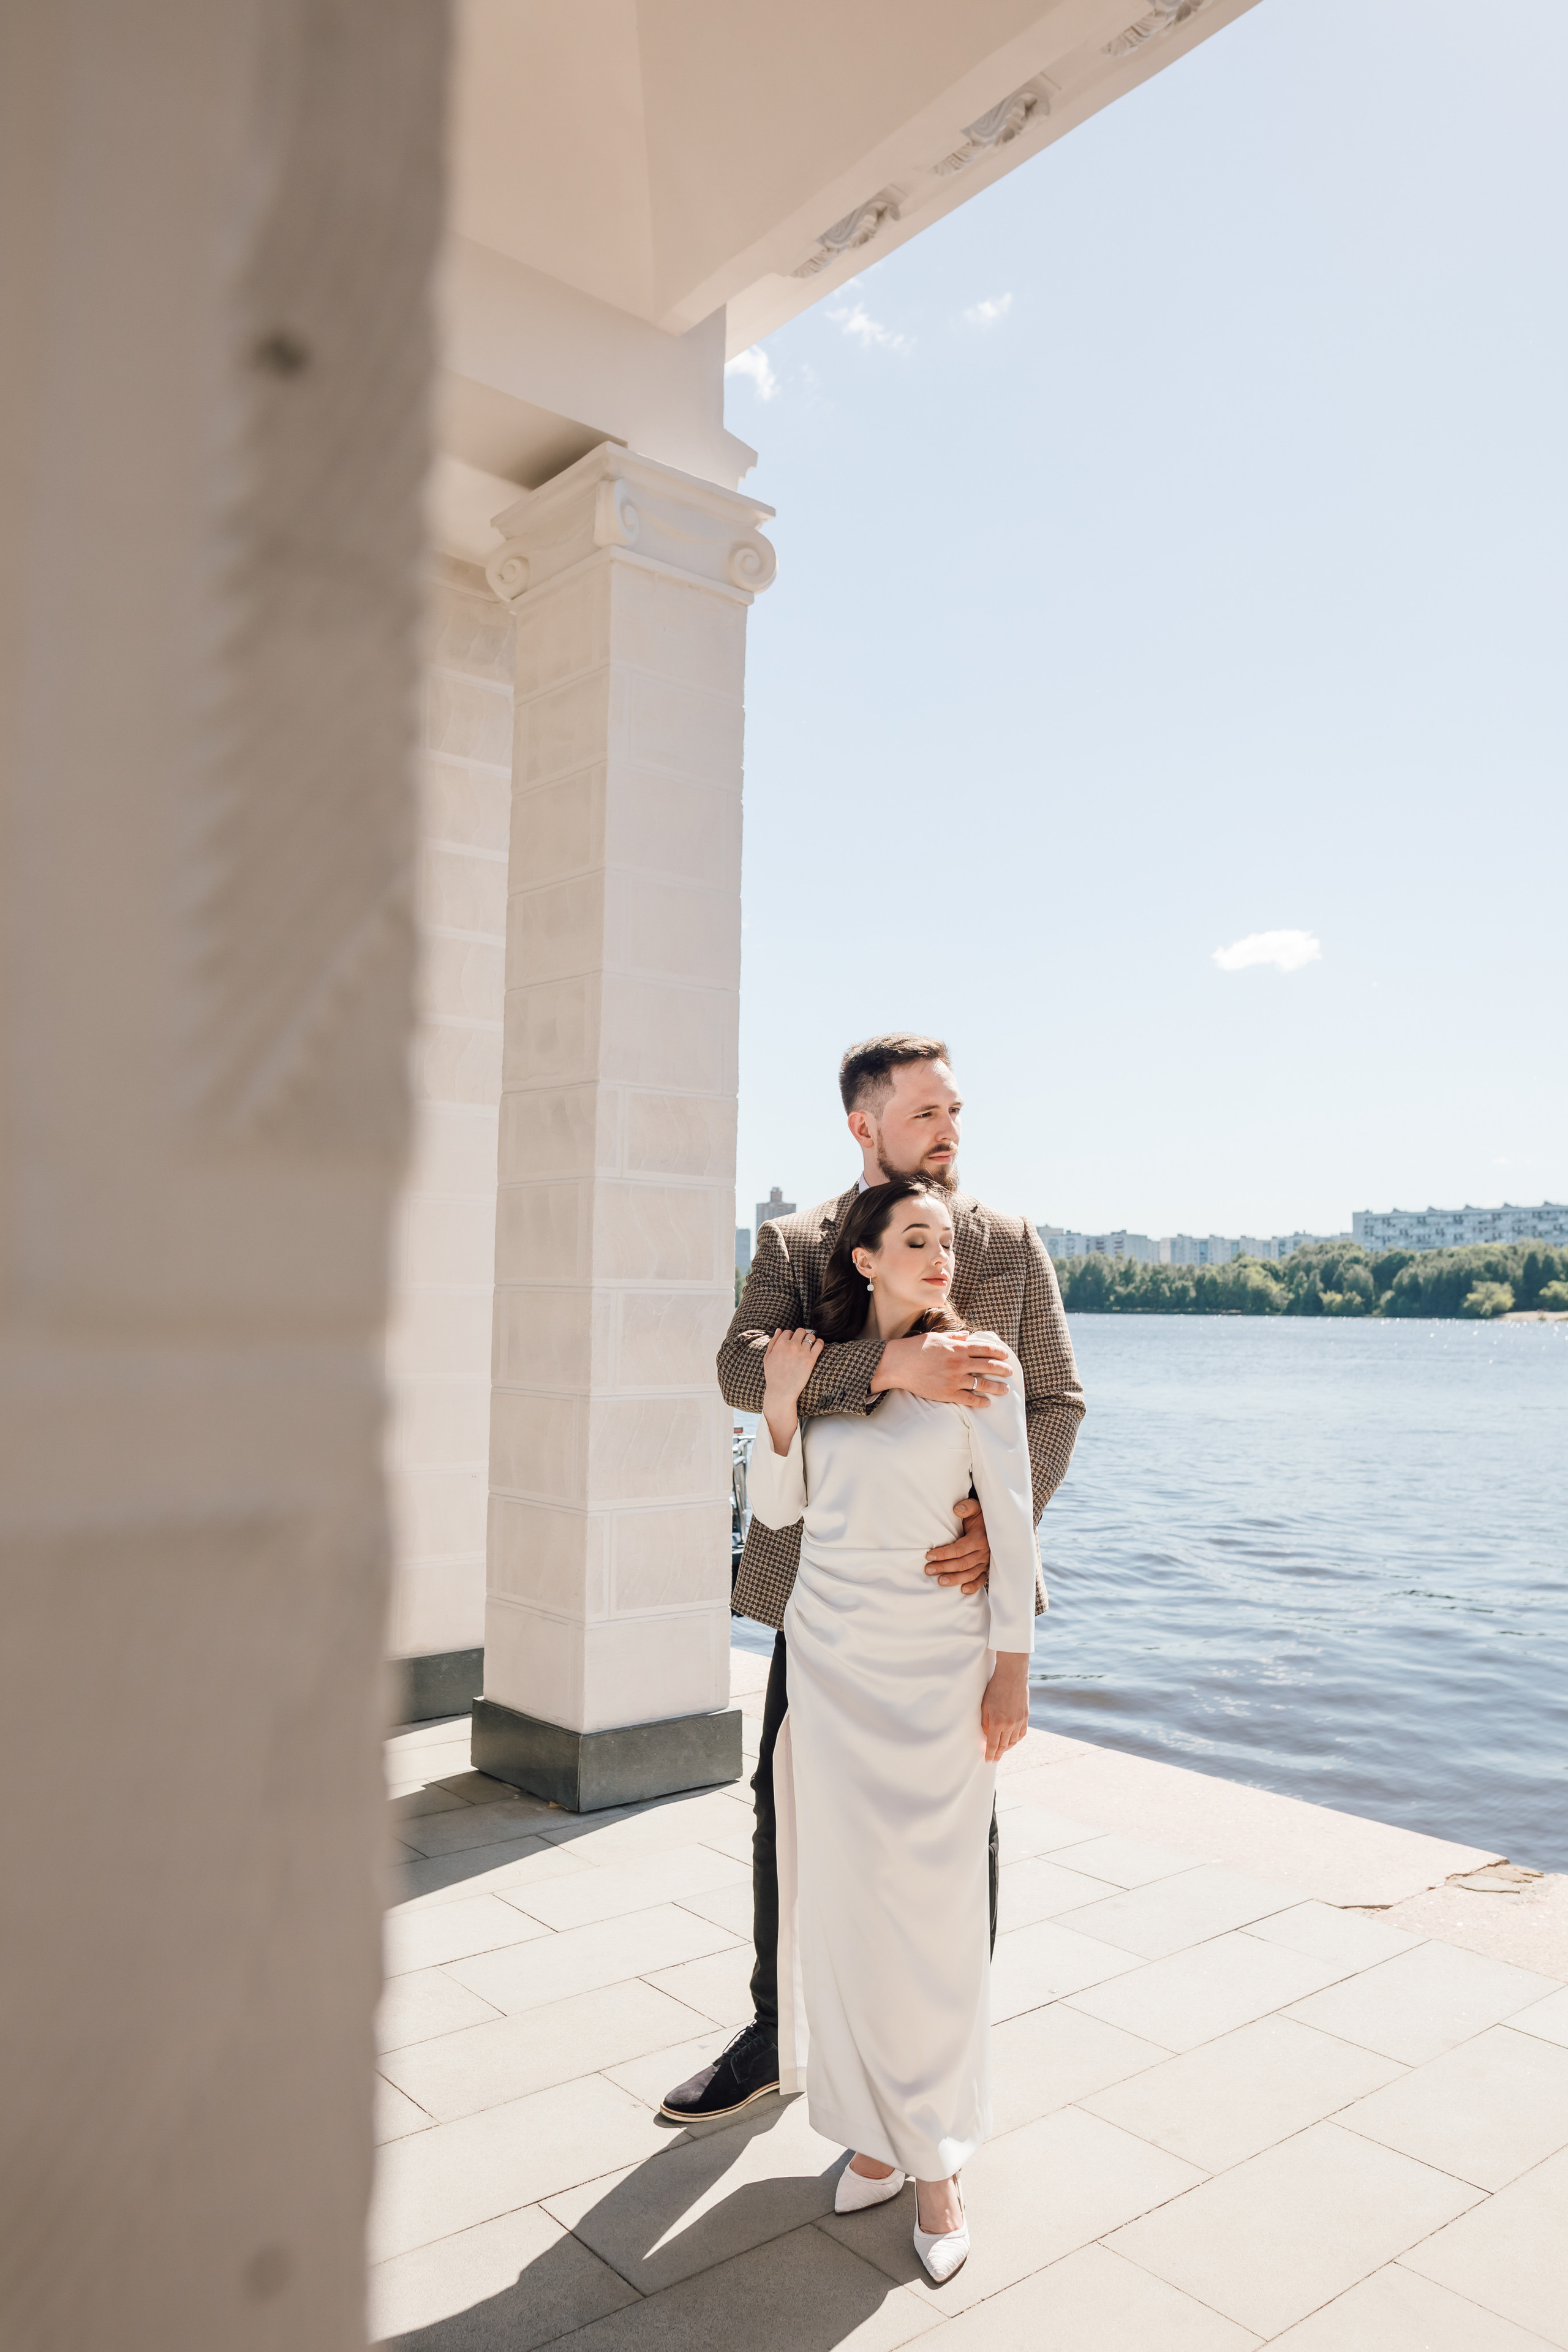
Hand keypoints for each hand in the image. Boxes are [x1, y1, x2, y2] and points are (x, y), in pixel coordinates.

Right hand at [762, 1327, 823, 1406]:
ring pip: (811, 1336)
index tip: (792, 1343)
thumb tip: (779, 1330)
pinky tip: (817, 1346)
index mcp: (780, 1344)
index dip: (790, 1337)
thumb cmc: (773, 1376)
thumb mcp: (767, 1357)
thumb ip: (772, 1342)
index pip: (788, 1331)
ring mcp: (802, 1352)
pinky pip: (819, 1344)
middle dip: (801, 1336)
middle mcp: (791, 1345)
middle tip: (801, 1343)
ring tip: (809, 1346)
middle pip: (800, 1331)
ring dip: (810, 1339)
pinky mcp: (811, 1359)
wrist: (781, 1391)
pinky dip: (819, 1343)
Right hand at [873, 1330, 1011, 1407]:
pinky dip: (980, 1401)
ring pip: (983, 1385)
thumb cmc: (916, 1348)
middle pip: (989, 1367)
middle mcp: (959, 1363)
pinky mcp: (947, 1394)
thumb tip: (968, 1335)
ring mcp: (954, 1379)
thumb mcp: (937, 1337)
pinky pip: (969, 1399)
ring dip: (997, 1387)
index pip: (986, 1349)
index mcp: (958, 1348)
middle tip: (1009, 1372)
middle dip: (1003, 1370)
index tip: (1006, 1356)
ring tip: (1005, 1389)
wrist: (898, 1364)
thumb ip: (955, 1337)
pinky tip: (986, 1402)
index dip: (999, 1353)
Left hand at [924, 1496, 989, 1593]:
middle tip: (928, 1569)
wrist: (992, 1523)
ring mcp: (986, 1561)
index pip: (959, 1549)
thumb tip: (957, 1509)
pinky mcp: (986, 1568)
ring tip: (940, 1581)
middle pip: (962, 1563)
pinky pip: (981, 1579)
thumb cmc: (979, 1516)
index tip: (929, 1556)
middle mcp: (984, 1552)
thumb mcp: (975, 1507)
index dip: (943, 1553)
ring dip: (955, 1579)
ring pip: (970, 1574)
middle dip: (944, 1567)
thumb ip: (967, 1507)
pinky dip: (974, 1586)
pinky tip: (963, 1590)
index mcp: (980, 1538)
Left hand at [981, 1653, 1029, 1762]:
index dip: (990, 1754)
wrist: (1012, 1676)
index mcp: (997, 1723)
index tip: (988, 1760)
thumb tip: (987, 1735)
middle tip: (994, 1759)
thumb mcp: (985, 1706)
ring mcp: (1019, 1721)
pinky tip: (1012, 1741)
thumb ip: (985, 1723)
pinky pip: (1021, 1734)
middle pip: (1003, 1746)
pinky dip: (1016, 1740)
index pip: (993, 1745)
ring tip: (1001, 1750)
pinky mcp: (1026, 1717)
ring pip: (1013, 1741)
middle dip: (998, 1754)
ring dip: (1006, 1748)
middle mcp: (1010, 1725)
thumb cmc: (995, 1689)